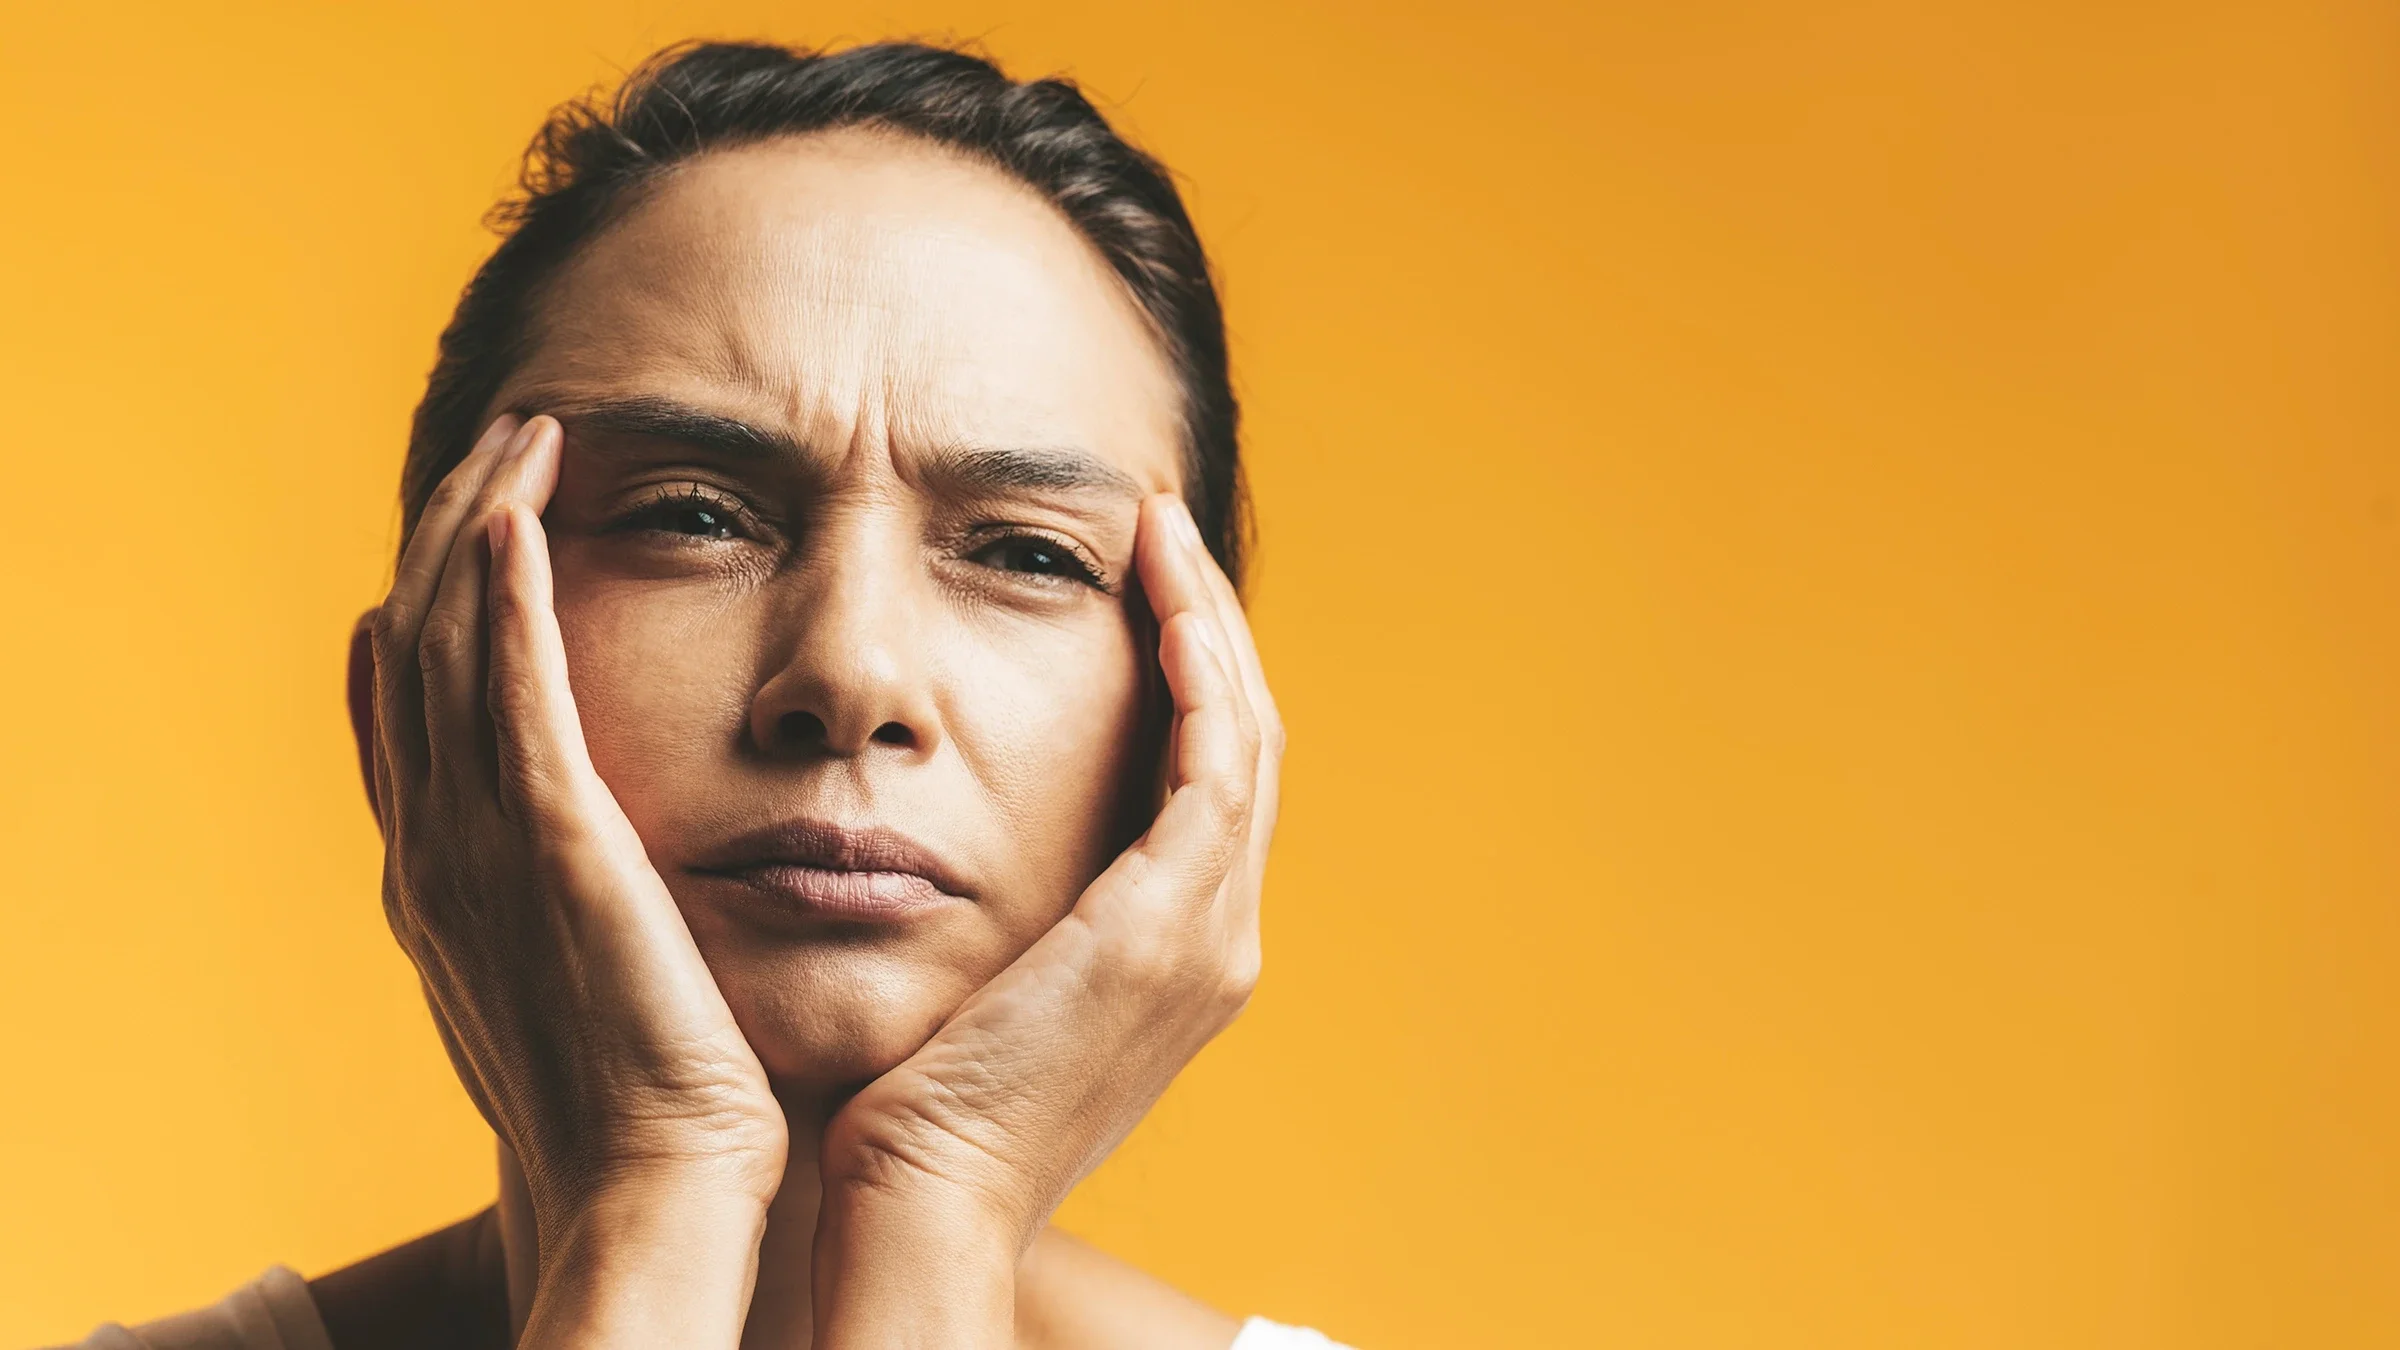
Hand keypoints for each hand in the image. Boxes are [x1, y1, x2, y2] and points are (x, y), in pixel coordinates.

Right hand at [367, 415, 784, 1338]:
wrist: (651, 1187)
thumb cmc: (638, 1100)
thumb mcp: (573, 979)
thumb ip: (562, 898)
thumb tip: (591, 846)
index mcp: (434, 878)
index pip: (405, 700)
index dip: (426, 595)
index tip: (470, 517)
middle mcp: (432, 848)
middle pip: (415, 642)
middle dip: (453, 525)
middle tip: (507, 440)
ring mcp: (479, 846)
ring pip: (450, 641)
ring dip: (480, 523)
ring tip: (527, 436)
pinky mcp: (556, 844)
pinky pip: (513, 688)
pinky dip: (505, 594)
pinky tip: (524, 516)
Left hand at [812, 493, 1280, 1341]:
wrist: (924, 1199)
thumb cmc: (920, 1102)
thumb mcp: (988, 985)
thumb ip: (1015, 912)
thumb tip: (958, 838)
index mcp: (1181, 953)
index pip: (1211, 778)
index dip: (1192, 672)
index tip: (1143, 582)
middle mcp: (1219, 941)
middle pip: (1247, 743)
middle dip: (1212, 625)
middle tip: (1164, 529)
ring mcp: (1208, 937)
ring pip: (1245, 737)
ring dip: (1210, 624)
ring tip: (1162, 534)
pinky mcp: (1168, 926)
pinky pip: (1214, 768)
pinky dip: (1202, 680)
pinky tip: (1164, 608)